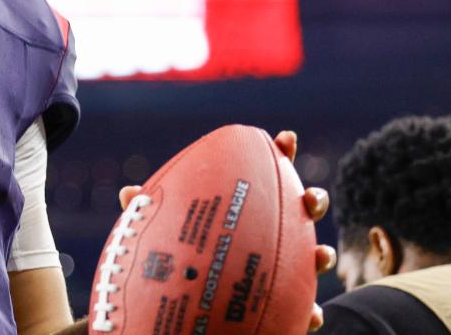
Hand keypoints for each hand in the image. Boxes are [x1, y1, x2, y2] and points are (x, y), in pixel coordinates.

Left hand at [118, 129, 335, 332]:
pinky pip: (304, 309)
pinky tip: (311, 313)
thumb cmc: (178, 254)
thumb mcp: (161, 232)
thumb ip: (150, 213)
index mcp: (246, 206)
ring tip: (321, 255)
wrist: (185, 305)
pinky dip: (311, 311)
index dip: (280, 153)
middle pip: (301, 212)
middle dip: (312, 200)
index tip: (286, 138)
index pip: (268, 174)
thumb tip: (128, 193)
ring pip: (313, 259)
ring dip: (322, 255)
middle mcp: (270, 233)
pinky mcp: (284, 304)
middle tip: (309, 198)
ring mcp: (282, 268)